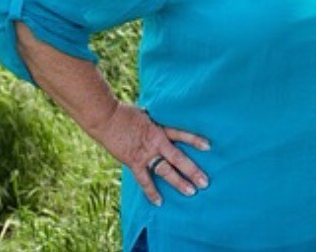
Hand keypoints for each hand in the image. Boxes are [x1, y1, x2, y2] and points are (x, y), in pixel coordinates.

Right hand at [94, 102, 211, 205]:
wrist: (106, 118)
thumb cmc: (125, 113)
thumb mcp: (146, 114)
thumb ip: (156, 122)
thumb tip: (162, 121)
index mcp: (160, 129)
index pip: (182, 134)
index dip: (195, 140)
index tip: (209, 147)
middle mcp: (156, 142)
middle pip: (178, 158)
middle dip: (192, 170)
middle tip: (205, 181)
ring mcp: (145, 154)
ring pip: (165, 171)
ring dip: (178, 182)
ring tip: (191, 192)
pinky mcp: (133, 162)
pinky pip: (144, 180)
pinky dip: (151, 192)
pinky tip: (160, 202)